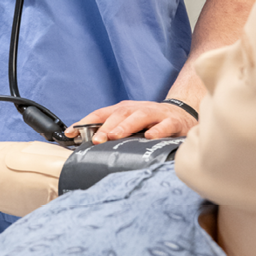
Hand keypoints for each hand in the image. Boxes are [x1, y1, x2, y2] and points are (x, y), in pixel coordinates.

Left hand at [65, 99, 196, 143]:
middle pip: (119, 114)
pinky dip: (157, 130)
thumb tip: (88, 146)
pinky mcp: (173, 122)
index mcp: (126, 110)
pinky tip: (149, 137)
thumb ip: (114, 133)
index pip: (102, 113)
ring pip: (139, 116)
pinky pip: (165, 125)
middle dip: (105, 126)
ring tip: (114, 136)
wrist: (183, 116)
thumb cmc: (152, 124)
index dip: (86, 122)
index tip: (71, 133)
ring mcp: (156, 114)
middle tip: (96, 140)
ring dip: (125, 126)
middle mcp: (139, 109)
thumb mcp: (131, 126)